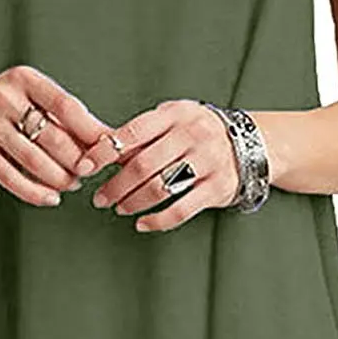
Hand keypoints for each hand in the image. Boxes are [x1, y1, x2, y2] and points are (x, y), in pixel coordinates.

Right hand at [0, 65, 111, 206]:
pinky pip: (10, 177)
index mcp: (24, 79)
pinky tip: (51, 197)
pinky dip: (35, 192)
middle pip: (52, 137)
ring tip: (73, 184)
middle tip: (90, 172)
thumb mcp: (30, 94)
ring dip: (60, 178)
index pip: (66, 105)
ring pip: (34, 160)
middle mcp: (3, 98)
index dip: (90, 131)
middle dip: (78, 160)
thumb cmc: (5, 103)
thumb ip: (61, 114)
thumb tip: (105, 139)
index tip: (107, 149)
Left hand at [75, 98, 240, 231]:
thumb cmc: (199, 132)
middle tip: (100, 198)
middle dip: (115, 185)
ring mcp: (208, 162)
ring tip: (119, 208)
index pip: (131, 133)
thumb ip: (143, 132)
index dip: (103, 152)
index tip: (84, 168)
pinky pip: (181, 209)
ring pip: (160, 188)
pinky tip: (142, 223)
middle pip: (142, 165)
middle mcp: (192, 135)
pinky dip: (157, 220)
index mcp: (175, 114)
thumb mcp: (174, 119)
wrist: (253, 143)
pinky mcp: (218, 188)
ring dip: (133, 202)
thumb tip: (98, 149)